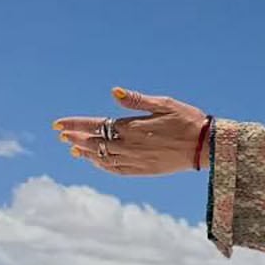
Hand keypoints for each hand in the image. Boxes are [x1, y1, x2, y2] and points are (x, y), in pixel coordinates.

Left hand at [51, 88, 209, 176]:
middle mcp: (130, 145)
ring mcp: (136, 160)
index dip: (75, 124)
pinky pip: (116, 170)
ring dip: (86, 153)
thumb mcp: (165, 103)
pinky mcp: (144, 171)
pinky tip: (96, 162)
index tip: (57, 124)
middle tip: (61, 135)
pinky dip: (103, 166)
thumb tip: (115, 93)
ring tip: (73, 149)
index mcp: (133, 127)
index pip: (96, 124)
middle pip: (95, 142)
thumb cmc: (188, 120)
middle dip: (76, 138)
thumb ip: (138, 100)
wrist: (207, 146)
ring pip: (102, 158)